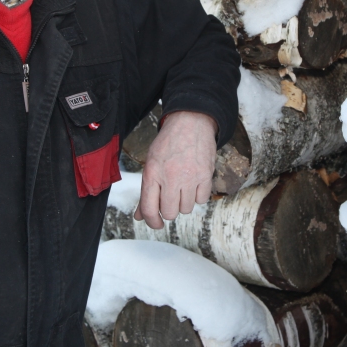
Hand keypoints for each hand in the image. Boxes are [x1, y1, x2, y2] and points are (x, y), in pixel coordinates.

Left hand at [136, 111, 217, 228]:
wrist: (190, 122)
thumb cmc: (169, 143)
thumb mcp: (151, 163)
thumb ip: (146, 191)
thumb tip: (140, 216)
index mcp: (152, 173)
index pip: (149, 209)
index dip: (152, 222)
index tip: (156, 224)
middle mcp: (170, 177)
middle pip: (170, 213)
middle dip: (169, 210)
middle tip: (170, 198)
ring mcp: (190, 177)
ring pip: (187, 209)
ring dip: (184, 202)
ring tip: (183, 187)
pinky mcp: (206, 175)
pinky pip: (202, 200)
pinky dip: (198, 196)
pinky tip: (194, 184)